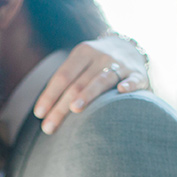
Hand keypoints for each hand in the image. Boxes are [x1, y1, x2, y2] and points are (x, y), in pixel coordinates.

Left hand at [33, 35, 150, 134]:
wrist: (129, 48)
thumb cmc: (95, 65)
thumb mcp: (80, 65)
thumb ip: (66, 83)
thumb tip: (42, 113)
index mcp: (82, 53)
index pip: (62, 76)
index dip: (50, 95)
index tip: (39, 115)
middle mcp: (100, 56)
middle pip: (77, 84)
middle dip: (61, 107)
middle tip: (48, 128)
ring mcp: (120, 64)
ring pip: (101, 81)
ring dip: (88, 95)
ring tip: (75, 109)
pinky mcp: (138, 74)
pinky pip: (133, 80)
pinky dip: (128, 85)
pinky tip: (120, 91)